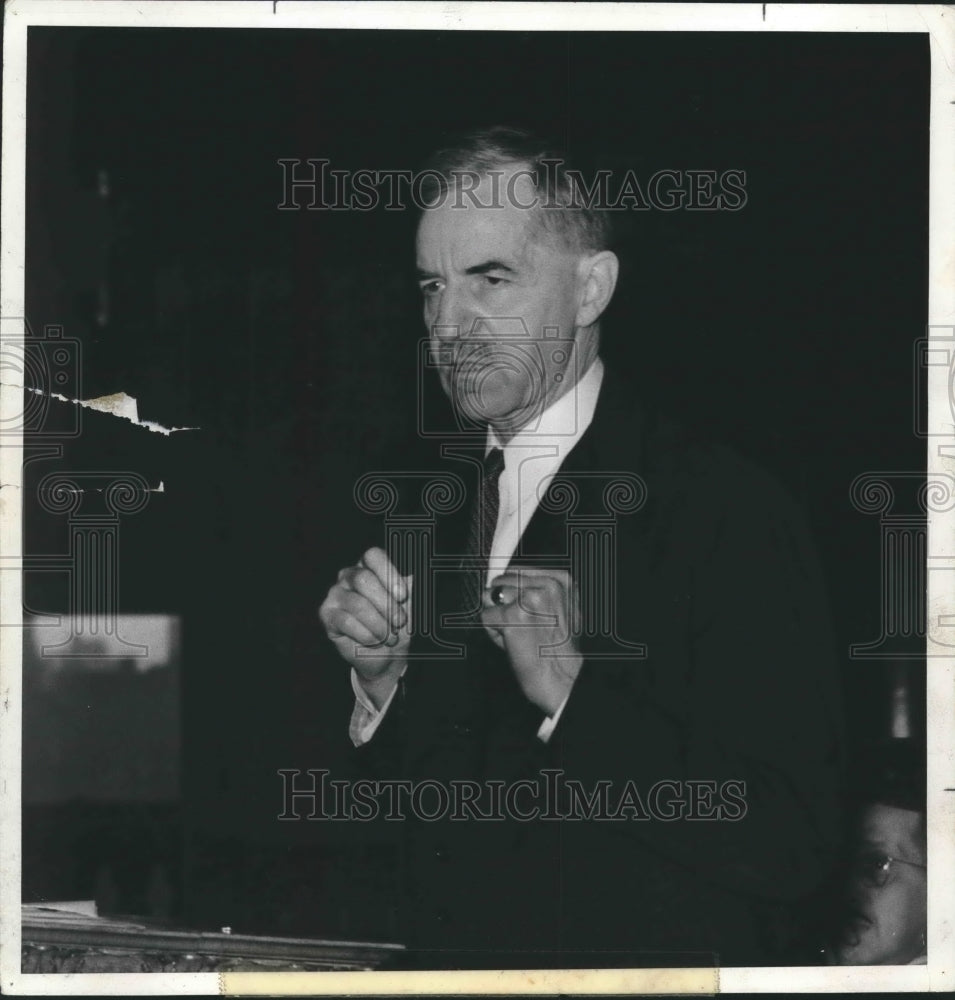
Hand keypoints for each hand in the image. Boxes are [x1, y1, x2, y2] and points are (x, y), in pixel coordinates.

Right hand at [318, 547, 411, 708]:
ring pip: (357, 604)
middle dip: (386, 604)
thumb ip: (410, 587)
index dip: (389, 573)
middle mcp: (348, 576)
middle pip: (364, 579)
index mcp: (369, 566)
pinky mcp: (327, 614)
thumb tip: (413, 576)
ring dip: (379, 625)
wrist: (387, 654)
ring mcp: (335, 594)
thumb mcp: (409, 604)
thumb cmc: (397, 624)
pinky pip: (346, 622)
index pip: (372, 556)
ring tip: (390, 637)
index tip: (403, 596)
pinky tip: (374, 641)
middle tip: (400, 622)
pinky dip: (366, 635)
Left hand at [480, 567, 582, 715]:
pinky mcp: (511, 616)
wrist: (562, 677)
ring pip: (490, 597)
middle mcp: (546, 585)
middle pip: (500, 582)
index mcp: (560, 580)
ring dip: (497, 616)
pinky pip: (485, 617)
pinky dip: (493, 632)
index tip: (520, 608)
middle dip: (503, 603)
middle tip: (522, 625)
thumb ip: (538, 589)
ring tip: (518, 632)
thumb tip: (504, 579)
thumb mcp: (561, 608)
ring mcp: (528, 599)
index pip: (515, 570)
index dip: (510, 591)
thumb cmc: (559, 647)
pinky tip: (511, 641)